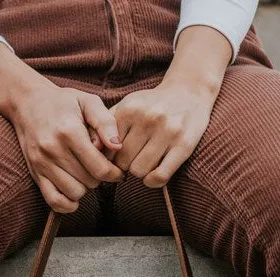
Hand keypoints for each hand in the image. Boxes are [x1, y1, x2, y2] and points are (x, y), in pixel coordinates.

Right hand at [0, 42, 122, 211]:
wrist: (28, 102)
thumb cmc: (63, 102)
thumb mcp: (88, 101)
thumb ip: (105, 122)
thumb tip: (117, 146)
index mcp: (69, 131)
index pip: (100, 168)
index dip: (114, 173)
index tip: (117, 171)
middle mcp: (53, 149)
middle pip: (89, 182)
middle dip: (99, 177)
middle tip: (97, 165)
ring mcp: (42, 163)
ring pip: (74, 193)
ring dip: (85, 188)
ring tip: (84, 173)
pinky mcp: (35, 173)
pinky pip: (54, 201)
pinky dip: (67, 203)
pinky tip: (74, 193)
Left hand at [110, 25, 231, 187]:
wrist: (189, 92)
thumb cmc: (151, 105)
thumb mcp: (127, 106)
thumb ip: (106, 125)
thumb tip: (90, 148)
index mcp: (130, 109)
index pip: (108, 149)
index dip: (110, 158)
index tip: (116, 157)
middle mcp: (148, 118)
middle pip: (122, 163)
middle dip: (125, 166)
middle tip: (133, 159)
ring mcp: (167, 131)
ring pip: (139, 171)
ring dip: (140, 172)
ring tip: (145, 162)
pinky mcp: (183, 145)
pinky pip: (160, 177)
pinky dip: (153, 181)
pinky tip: (153, 175)